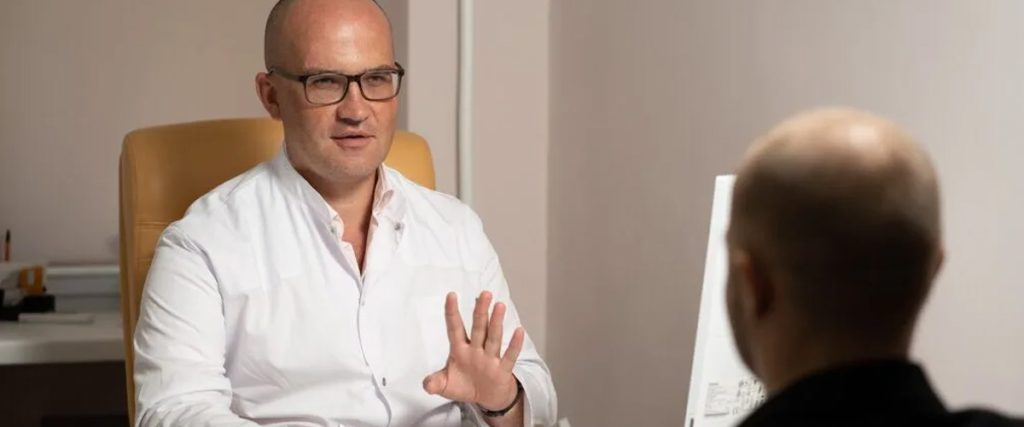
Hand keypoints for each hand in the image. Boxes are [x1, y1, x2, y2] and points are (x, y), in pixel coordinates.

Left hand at [422, 291, 523, 410]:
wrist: (486, 399)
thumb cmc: (465, 386)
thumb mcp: (445, 386)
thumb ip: (434, 383)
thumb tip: (426, 384)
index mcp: (460, 350)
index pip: (455, 328)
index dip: (452, 312)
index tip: (451, 295)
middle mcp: (476, 350)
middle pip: (478, 327)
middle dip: (480, 311)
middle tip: (484, 294)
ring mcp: (490, 359)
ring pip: (493, 337)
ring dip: (496, 322)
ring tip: (499, 305)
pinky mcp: (502, 370)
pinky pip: (509, 356)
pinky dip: (514, 345)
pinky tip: (519, 331)